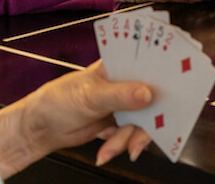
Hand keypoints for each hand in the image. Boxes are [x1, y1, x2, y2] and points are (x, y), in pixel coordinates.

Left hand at [0, 61, 153, 178]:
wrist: (41, 129)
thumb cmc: (58, 101)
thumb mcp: (90, 96)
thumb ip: (119, 95)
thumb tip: (147, 94)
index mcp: (120, 65)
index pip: (150, 65)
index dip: (165, 76)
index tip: (173, 92)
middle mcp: (125, 82)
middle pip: (152, 97)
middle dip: (149, 120)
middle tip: (141, 136)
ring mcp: (124, 103)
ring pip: (144, 120)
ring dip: (129, 138)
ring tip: (112, 148)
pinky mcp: (120, 121)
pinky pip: (132, 133)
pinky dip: (122, 144)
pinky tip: (107, 149)